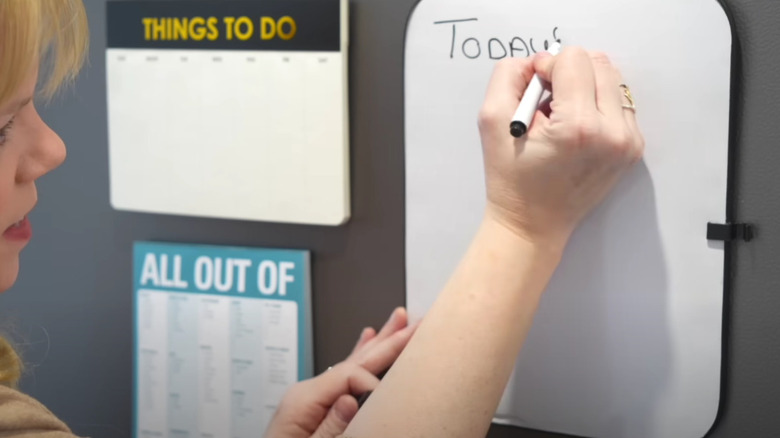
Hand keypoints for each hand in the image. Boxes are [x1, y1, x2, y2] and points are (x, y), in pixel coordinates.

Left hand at [263, 307, 417, 437]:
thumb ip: (328, 427)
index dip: (374, 383)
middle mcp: (308, 393)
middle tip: (414, 323)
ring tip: (399, 319)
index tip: (389, 399)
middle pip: (356, 360)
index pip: (349, 375)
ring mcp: (312, 397)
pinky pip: (345, 375)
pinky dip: (361, 356)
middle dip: (389, 341)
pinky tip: (369, 338)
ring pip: (354, 363)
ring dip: (380, 343)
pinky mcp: (317, 406)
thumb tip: (349, 400)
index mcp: (303, 400)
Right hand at [478, 48, 643, 246]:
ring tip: (561, 118)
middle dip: (568, 74)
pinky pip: (619, 102)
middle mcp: (613, 133)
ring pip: (612, 79)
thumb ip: (509, 76)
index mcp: (579, 127)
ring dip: (584, 88)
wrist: (533, 225)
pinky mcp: (633, 148)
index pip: (574, 60)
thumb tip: (538, 61)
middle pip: (599, 63)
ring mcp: (629, 142)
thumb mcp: (491, 121)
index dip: (546, 68)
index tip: (533, 93)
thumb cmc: (510, 179)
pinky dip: (596, 105)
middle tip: (547, 104)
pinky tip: (575, 130)